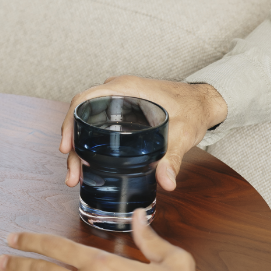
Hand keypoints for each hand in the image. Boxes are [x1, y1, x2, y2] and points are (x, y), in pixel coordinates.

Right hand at [60, 76, 226, 190]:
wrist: (204, 102)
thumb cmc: (192, 109)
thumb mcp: (182, 134)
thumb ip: (172, 158)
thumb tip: (166, 182)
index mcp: (124, 88)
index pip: (84, 100)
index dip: (69, 122)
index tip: (67, 147)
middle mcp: (115, 92)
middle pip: (81, 115)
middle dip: (71, 145)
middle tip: (72, 174)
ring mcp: (116, 102)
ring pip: (86, 122)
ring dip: (78, 148)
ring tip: (76, 175)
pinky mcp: (120, 112)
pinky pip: (96, 124)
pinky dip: (89, 143)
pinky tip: (88, 164)